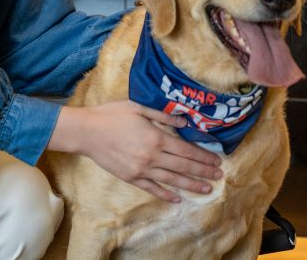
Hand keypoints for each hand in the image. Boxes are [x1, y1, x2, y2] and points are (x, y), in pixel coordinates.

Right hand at [48, 101, 222, 202]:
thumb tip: (184, 121)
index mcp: (156, 138)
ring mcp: (141, 170)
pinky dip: (165, 194)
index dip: (203, 156)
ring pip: (171, 180)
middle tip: (219, 175)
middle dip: (203, 171)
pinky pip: (152, 188)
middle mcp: (152, 156)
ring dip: (191, 185)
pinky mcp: (131, 177)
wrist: (87, 132)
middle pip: (183, 166)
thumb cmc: (112, 115)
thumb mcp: (139, 107)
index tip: (216, 160)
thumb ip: (163, 115)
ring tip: (206, 189)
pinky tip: (177, 198)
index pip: (186, 150)